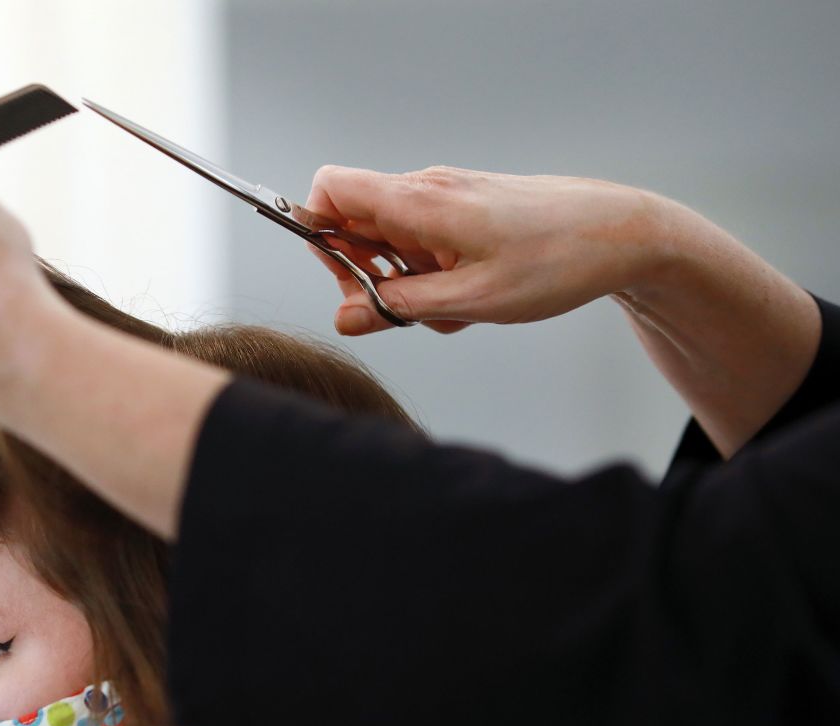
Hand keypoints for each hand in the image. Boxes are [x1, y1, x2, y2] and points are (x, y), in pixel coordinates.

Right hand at [304, 165, 668, 335]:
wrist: (623, 234)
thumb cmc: (557, 260)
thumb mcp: (472, 300)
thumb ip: (399, 307)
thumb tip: (343, 318)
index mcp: (420, 202)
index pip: (331, 190)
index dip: (319, 234)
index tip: (345, 279)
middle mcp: (426, 191)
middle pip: (355, 225)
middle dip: (368, 275)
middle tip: (406, 310)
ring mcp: (446, 199)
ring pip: (392, 243)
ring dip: (408, 284)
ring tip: (455, 308)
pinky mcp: (464, 211)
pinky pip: (424, 245)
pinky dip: (435, 277)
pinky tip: (473, 297)